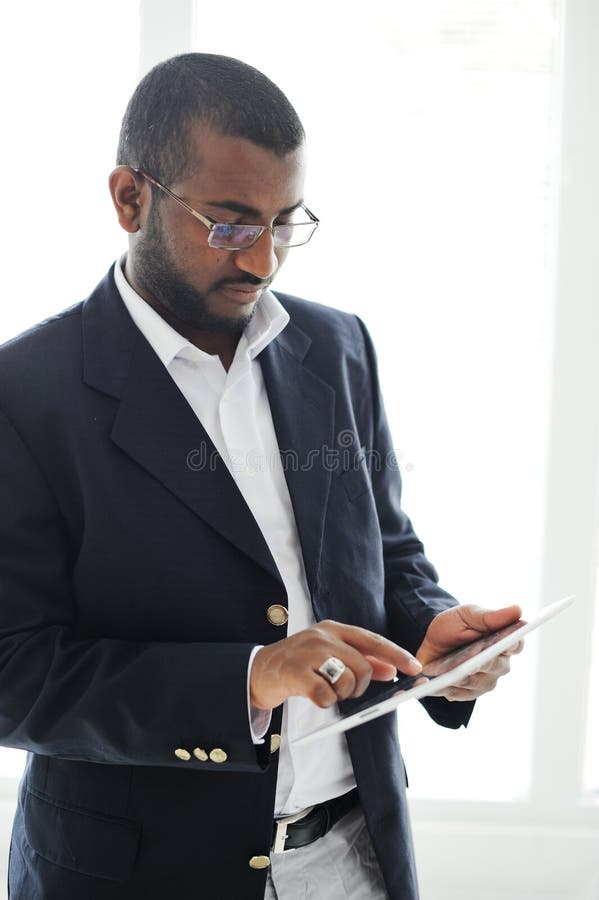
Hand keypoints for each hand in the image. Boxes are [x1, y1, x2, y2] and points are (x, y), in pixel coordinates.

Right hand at [250, 620, 422, 709]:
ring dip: (341, 694)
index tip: (416, 668)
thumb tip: (393, 669)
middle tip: (345, 690)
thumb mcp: (329, 655)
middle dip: (360, 685)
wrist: (257, 671)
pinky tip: (314, 696)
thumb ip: (361, 659)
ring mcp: (308, 653)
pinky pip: (326, 695)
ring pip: (347, 680)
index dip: (396, 654)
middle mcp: (322, 636)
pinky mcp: (295, 672)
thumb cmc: (298, 664)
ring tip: (324, 690)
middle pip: (363, 666)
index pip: (373, 640)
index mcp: (333, 628)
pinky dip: (324, 701)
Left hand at [416, 604, 524, 701]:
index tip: (507, 644)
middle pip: (497, 667)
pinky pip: (460, 693)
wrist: (432, 641)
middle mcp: (499, 664)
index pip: (516, 644)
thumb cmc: (455, 625)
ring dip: (464, 678)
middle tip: (473, 664)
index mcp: (504, 642)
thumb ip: (490, 616)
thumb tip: (517, 610)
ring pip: (478, 682)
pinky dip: (448, 688)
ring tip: (450, 674)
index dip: (513, 644)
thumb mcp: (468, 615)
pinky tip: (438, 684)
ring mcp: (485, 681)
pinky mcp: (468, 693)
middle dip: (485, 664)